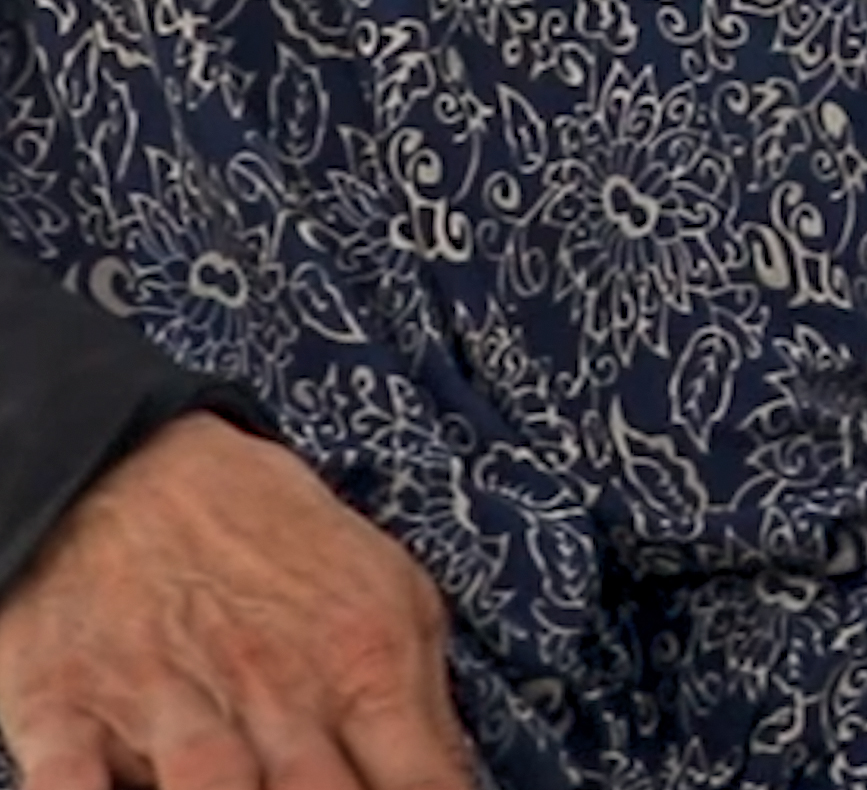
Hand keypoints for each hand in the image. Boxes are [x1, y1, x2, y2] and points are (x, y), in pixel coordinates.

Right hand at [0, 411, 473, 789]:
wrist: (131, 460)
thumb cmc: (266, 539)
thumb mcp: (384, 591)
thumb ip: (421, 702)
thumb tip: (448, 789)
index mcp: (362, 664)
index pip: (424, 783)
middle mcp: (272, 694)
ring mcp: (169, 704)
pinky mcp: (67, 710)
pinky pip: (69, 785)